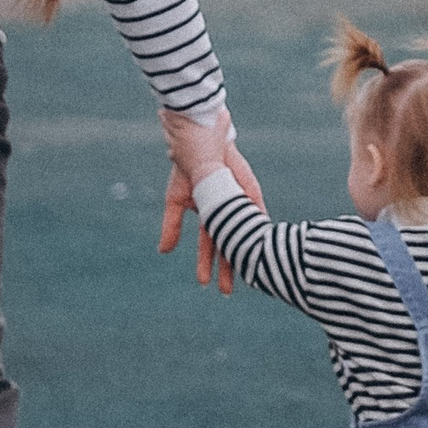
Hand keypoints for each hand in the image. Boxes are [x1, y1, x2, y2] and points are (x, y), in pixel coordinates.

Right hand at [156, 107, 263, 290]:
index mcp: (207, 214)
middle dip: (227, 268)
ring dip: (244, 253)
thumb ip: (172, 226)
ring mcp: (240, 202)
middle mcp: (226, 211)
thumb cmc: (187, 164)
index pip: (208, 245)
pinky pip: (257, 212)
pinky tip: (264, 244)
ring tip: (249, 274)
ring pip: (244, 234)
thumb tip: (163, 253)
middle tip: (228, 292)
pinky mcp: (251, 190)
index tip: (205, 285)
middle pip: (229, 245)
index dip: (206, 265)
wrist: (201, 136)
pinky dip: (260, 228)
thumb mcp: (176, 198)